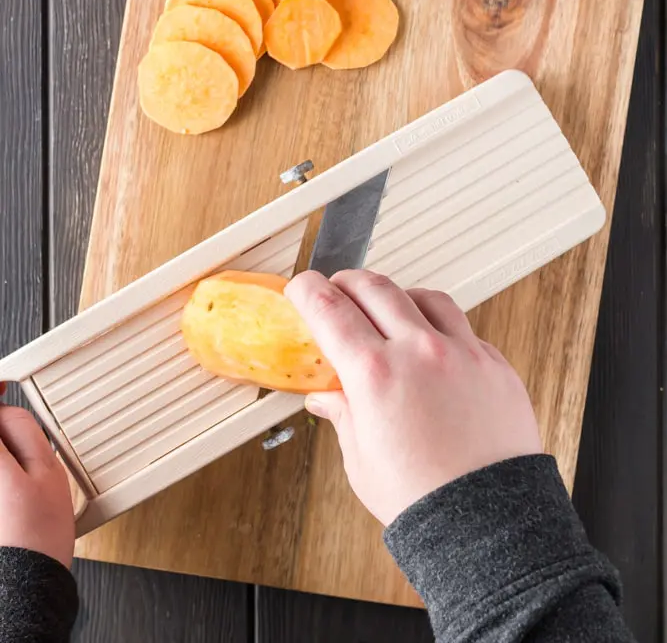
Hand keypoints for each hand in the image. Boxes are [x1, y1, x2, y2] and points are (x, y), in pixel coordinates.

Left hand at [0, 383, 74, 567]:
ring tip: (14, 464)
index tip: (2, 385)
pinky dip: (3, 469)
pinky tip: (10, 484)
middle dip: (1, 429)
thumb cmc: (36, 536)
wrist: (22, 585)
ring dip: (2, 452)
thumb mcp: (47, 472)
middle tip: (13, 432)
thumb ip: (24, 431)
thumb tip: (6, 412)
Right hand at [285, 271, 541, 525]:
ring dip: (398, 295)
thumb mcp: (362, 459)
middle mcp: (419, 353)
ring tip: (388, 309)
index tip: (302, 287)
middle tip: (338, 289)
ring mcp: (462, 353)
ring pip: (424, 296)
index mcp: (376, 375)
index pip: (329, 309)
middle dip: (348, 282)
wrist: (488, 523)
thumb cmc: (424, 500)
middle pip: (375, 288)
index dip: (308, 290)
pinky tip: (431, 343)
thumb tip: (326, 398)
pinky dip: (439, 326)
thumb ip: (342, 415)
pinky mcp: (494, 364)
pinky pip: (463, 326)